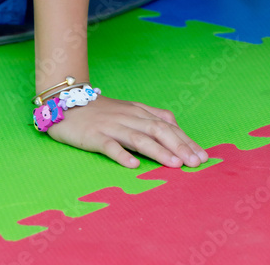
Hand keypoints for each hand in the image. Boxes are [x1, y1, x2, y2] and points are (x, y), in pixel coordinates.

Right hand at [46, 93, 209, 168]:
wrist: (68, 103)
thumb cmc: (102, 112)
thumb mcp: (130, 112)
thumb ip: (151, 120)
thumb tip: (175, 132)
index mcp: (140, 111)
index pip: (168, 125)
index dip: (186, 140)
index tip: (202, 155)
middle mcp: (130, 117)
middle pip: (159, 130)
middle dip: (180, 146)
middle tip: (196, 163)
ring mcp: (113, 126)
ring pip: (140, 138)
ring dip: (159, 151)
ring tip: (175, 164)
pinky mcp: (95, 136)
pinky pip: (110, 146)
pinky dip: (122, 155)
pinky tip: (133, 165)